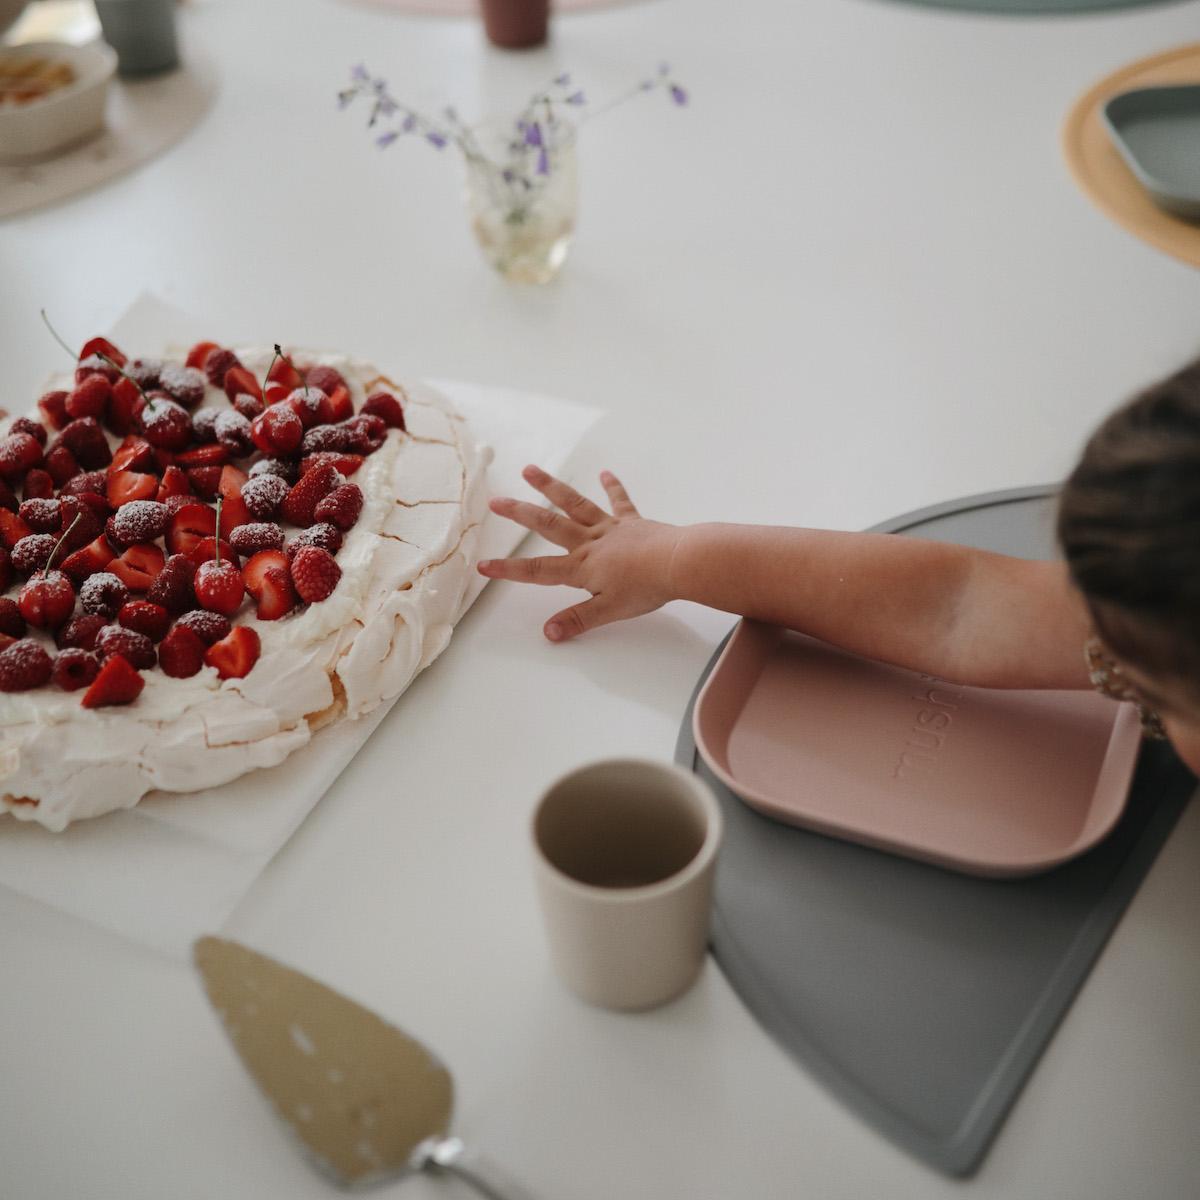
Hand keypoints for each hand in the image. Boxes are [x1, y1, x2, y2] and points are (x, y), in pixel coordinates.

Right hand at [478, 465, 681, 641]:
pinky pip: (619, 502)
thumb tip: (548, 633)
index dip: (509, 569)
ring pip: (575, 505)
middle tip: (495, 500)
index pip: (538, 570)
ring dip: (551, 487)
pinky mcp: (632, 521)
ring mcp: (610, 528)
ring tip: (530, 470)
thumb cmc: (646, 588)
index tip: (483, 565)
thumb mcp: (609, 611)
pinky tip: (604, 473)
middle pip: (549, 526)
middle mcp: (590, 543)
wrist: (679, 563)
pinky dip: (612, 487)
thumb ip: (578, 621)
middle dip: (520, 514)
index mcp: (582, 567)